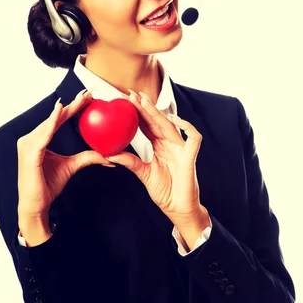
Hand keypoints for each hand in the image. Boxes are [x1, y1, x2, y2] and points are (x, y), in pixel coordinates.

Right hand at [17, 89, 113, 218]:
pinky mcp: (29, 153)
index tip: (87, 98)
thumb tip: (108, 156)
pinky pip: (43, 135)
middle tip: (89, 93)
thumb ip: (87, 158)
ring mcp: (28, 145)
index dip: (72, 108)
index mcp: (38, 140)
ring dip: (65, 110)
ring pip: (50, 123)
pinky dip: (52, 122)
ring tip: (81, 99)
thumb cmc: (48, 186)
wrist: (36, 205)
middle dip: (72, 104)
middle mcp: (30, 139)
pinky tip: (60, 111)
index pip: (58, 121)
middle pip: (54, 118)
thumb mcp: (71, 167)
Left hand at [106, 90, 204, 223]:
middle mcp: (171, 144)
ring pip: (170, 125)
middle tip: (130, 94)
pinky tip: (174, 119)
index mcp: (160, 146)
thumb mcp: (143, 173)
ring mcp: (181, 149)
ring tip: (144, 102)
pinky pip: (194, 138)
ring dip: (157, 112)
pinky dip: (187, 127)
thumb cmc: (164, 191)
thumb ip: (130, 161)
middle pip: (157, 121)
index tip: (124, 101)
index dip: (137, 112)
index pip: (147, 125)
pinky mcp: (191, 157)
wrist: (177, 208)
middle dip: (145, 106)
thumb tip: (109, 153)